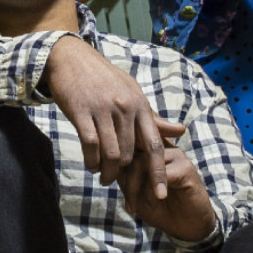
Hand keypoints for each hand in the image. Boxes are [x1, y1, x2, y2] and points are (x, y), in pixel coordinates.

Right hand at [44, 35, 184, 194]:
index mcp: (140, 105)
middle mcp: (125, 108)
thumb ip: (153, 117)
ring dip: (106, 171)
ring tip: (102, 176)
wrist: (72, 59)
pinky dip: (91, 161)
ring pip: (110, 153)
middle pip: (129, 154)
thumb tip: (181, 131)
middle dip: (123, 173)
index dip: (158, 172)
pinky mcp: (81, 112)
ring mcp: (103, 110)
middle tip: (115, 179)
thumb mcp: (133, 93)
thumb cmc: (104, 79)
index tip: (161, 194)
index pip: (154, 144)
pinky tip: (90, 165)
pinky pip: (90, 145)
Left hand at [114, 143, 214, 241]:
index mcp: (149, 150)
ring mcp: (175, 155)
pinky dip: (152, 191)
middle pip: (130, 153)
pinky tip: (155, 202)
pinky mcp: (185, 167)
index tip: (120, 193)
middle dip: (124, 182)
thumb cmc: (161, 208)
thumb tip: (108, 167)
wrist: (188, 226)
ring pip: (142, 163)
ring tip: (138, 207)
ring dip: (135, 187)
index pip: (124, 148)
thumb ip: (123, 177)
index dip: (115, 170)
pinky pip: (160, 173)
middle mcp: (161, 147)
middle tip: (129, 204)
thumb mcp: (135, 193)